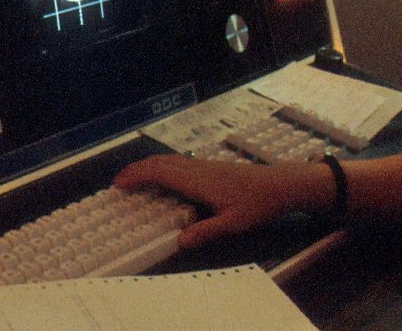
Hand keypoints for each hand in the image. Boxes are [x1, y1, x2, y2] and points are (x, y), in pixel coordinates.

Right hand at [113, 155, 328, 249]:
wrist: (282, 184)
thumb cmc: (259, 203)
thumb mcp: (233, 223)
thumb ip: (205, 231)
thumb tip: (178, 242)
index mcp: (198, 180)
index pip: (160, 172)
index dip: (137, 175)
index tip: (118, 184)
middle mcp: (198, 168)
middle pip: (161, 162)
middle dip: (137, 169)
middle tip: (119, 183)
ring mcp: (205, 166)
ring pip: (170, 160)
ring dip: (150, 167)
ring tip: (135, 179)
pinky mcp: (211, 168)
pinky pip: (179, 163)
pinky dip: (163, 168)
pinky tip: (165, 179)